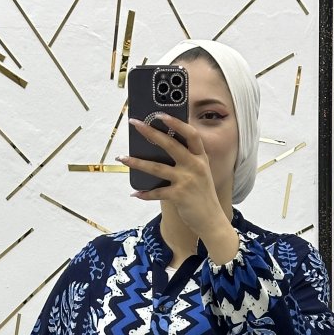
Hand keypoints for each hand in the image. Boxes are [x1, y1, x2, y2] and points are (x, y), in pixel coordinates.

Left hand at [120, 115, 230, 245]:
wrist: (211, 220)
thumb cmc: (202, 195)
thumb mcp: (200, 173)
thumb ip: (187, 160)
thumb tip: (159, 150)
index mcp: (200, 157)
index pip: (190, 134)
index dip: (176, 122)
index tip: (160, 114)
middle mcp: (194, 166)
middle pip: (170, 144)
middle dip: (150, 132)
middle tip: (135, 124)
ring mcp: (187, 180)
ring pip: (157, 168)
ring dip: (137, 162)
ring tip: (122, 157)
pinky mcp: (179, 196)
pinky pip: (157, 192)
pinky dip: (145, 194)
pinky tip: (135, 193)